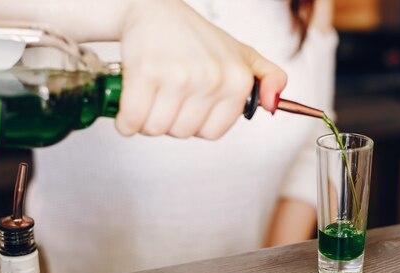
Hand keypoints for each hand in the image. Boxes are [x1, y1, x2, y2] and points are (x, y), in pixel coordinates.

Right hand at [116, 0, 286, 138]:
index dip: (195, 122)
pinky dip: (125, 120)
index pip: (211, 133)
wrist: (155, 8)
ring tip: (150, 97)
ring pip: (157, 129)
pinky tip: (128, 107)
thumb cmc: (198, 38)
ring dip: (145, 121)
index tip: (189, 104)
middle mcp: (212, 78)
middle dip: (169, 121)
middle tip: (166, 96)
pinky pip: (133, 119)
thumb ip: (269, 79)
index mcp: (237, 81)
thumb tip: (273, 105)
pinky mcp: (147, 72)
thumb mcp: (244, 55)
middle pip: (182, 133)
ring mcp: (179, 76)